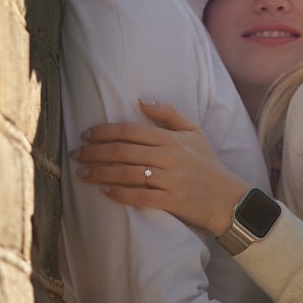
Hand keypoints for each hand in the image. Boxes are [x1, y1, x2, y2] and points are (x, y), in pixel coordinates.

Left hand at [70, 100, 250, 235]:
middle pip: (123, 151)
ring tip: (82, 173)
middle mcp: (169, 157)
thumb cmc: (207, 163)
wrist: (227, 197)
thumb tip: (141, 101)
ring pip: (126, 174)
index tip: (86, 134)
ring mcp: (170, 180)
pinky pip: (138, 196)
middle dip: (94, 152)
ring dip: (99, 173)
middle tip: (75, 154)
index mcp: (172, 139)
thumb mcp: (194, 132)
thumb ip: (169, 114)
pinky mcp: (170, 201)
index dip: (104, 131)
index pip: (131, 131)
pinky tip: (104, 191)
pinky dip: (119, 193)